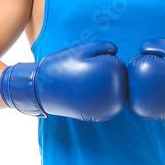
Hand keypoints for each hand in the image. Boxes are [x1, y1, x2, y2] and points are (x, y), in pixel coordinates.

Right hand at [0, 41, 127, 120]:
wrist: (43, 90)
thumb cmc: (63, 66)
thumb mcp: (83, 50)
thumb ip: (104, 47)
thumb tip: (116, 52)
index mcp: (113, 74)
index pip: (120, 66)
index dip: (104, 61)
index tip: (86, 64)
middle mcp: (115, 95)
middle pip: (121, 82)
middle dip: (107, 76)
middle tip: (85, 76)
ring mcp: (110, 109)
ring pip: (116, 94)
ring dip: (105, 89)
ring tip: (84, 86)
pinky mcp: (101, 117)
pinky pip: (108, 105)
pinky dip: (100, 99)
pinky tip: (86, 95)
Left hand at [127, 39, 164, 119]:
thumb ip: (147, 46)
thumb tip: (135, 59)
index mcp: (143, 75)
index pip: (135, 63)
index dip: (154, 60)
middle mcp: (139, 96)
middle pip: (133, 78)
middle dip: (149, 73)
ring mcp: (144, 110)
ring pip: (137, 89)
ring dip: (150, 85)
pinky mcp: (151, 116)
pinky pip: (144, 100)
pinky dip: (154, 95)